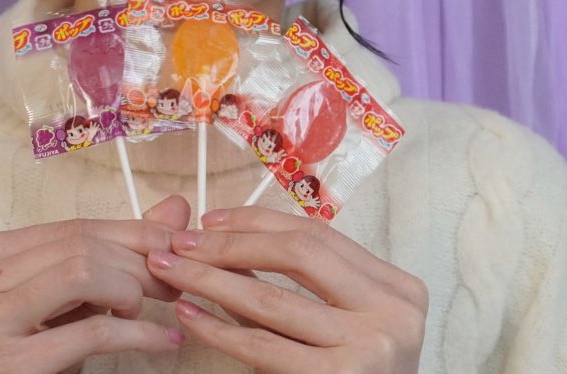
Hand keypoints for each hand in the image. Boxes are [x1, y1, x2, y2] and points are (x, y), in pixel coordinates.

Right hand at [0, 196, 189, 373]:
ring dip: (130, 290)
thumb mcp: (58, 292)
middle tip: (171, 282)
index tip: (170, 244)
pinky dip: (139, 334)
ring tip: (145, 309)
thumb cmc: (22, 349)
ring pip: (83, 273)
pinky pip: (91, 331)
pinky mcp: (6, 363)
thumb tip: (175, 208)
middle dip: (137, 262)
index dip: (130, 234)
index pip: (70, 227)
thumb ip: (110, 248)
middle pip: (78, 248)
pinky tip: (163, 339)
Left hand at [146, 206, 426, 372]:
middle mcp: (392, 312)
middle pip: (298, 254)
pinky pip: (263, 347)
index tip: (210, 219)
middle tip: (181, 243)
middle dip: (231, 244)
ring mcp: (369, 347)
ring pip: (272, 299)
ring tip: (170, 271)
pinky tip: (190, 316)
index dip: (258, 222)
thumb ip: (298, 286)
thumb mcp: (341, 323)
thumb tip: (224, 242)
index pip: (318, 235)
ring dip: (210, 280)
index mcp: (396, 288)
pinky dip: (219, 329)